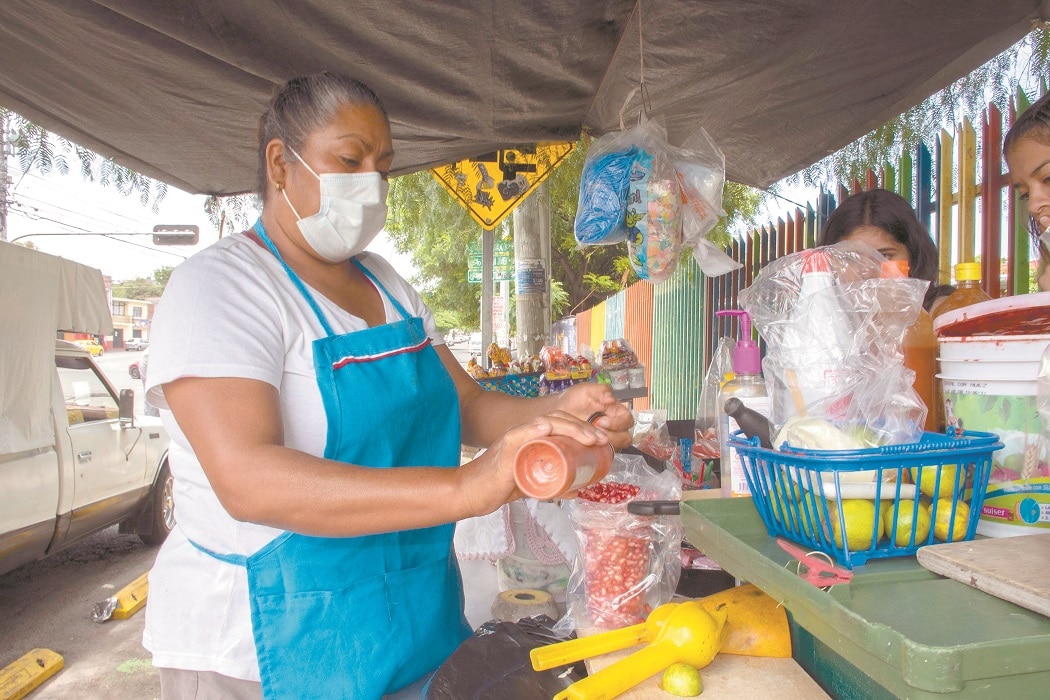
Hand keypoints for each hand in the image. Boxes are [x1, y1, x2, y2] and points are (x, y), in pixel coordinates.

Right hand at [456, 410, 614, 516]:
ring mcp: (513, 440)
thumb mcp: (530, 485)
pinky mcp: (503, 451)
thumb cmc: (497, 486)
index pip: (560, 424)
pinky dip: (533, 430)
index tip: (601, 441)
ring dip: (569, 428)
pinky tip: (546, 428)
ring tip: (589, 437)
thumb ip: (551, 485)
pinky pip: (518, 436)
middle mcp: (523, 433)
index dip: (583, 429)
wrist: (469, 493)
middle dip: (583, 427)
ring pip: (544, 424)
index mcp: (531, 438)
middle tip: (601, 440)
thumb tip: (575, 490)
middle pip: (557, 420)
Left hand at [555, 382, 633, 449]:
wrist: (560, 409)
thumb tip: (611, 398)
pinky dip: (596, 451)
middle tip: (596, 431)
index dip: (618, 423)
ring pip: (616, 447)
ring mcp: (606, 437)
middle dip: (613, 436)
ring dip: (605, 445)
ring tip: (589, 438)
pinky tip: (584, 444)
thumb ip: (601, 390)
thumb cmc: (575, 399)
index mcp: (616, 412)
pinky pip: (603, 453)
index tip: (602, 421)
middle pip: (625, 437)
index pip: (627, 420)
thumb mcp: (588, 390)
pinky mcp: (597, 447)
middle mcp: (614, 426)